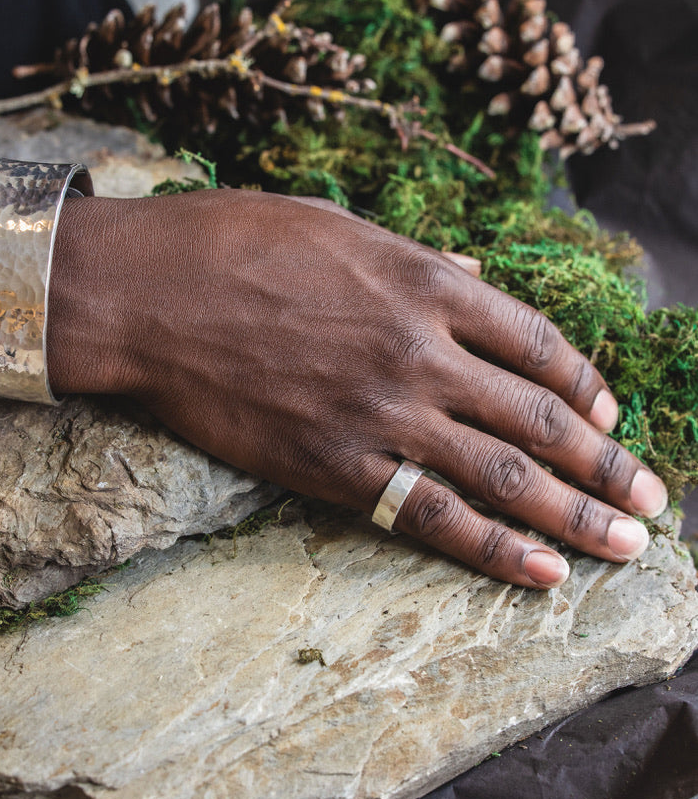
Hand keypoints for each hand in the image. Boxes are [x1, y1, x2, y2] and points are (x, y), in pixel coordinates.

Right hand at [49, 190, 667, 588]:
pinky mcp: (334, 467)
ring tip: (627, 546)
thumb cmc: (234, 244)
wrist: (150, 296)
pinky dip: (492, 548)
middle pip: (541, 421)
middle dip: (607, 466)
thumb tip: (472, 276)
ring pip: (503, 477)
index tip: (611, 416)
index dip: (586, 385)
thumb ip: (417, 260)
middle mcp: (421, 353)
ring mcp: (382, 415)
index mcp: (425, 283)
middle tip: (654, 503)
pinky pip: (431, 516)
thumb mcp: (338, 227)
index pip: (538, 344)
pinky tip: (542, 572)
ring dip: (577, 515)